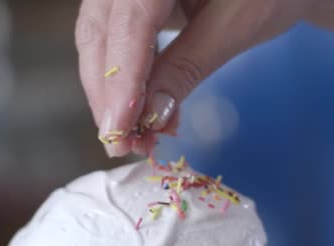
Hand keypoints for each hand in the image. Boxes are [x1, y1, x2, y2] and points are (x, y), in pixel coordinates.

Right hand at [75, 0, 314, 156]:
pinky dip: (127, 83)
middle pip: (101, 34)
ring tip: (133, 138)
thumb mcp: (232, 27)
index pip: (127, 24)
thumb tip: (150, 115)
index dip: (120, 80)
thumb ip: (187, 66)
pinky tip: (143, 114)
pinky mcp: (134, 7)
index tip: (119, 129)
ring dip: (112, 95)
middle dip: (108, 94)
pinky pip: (117, 44)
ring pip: (101, 42)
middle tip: (121, 144)